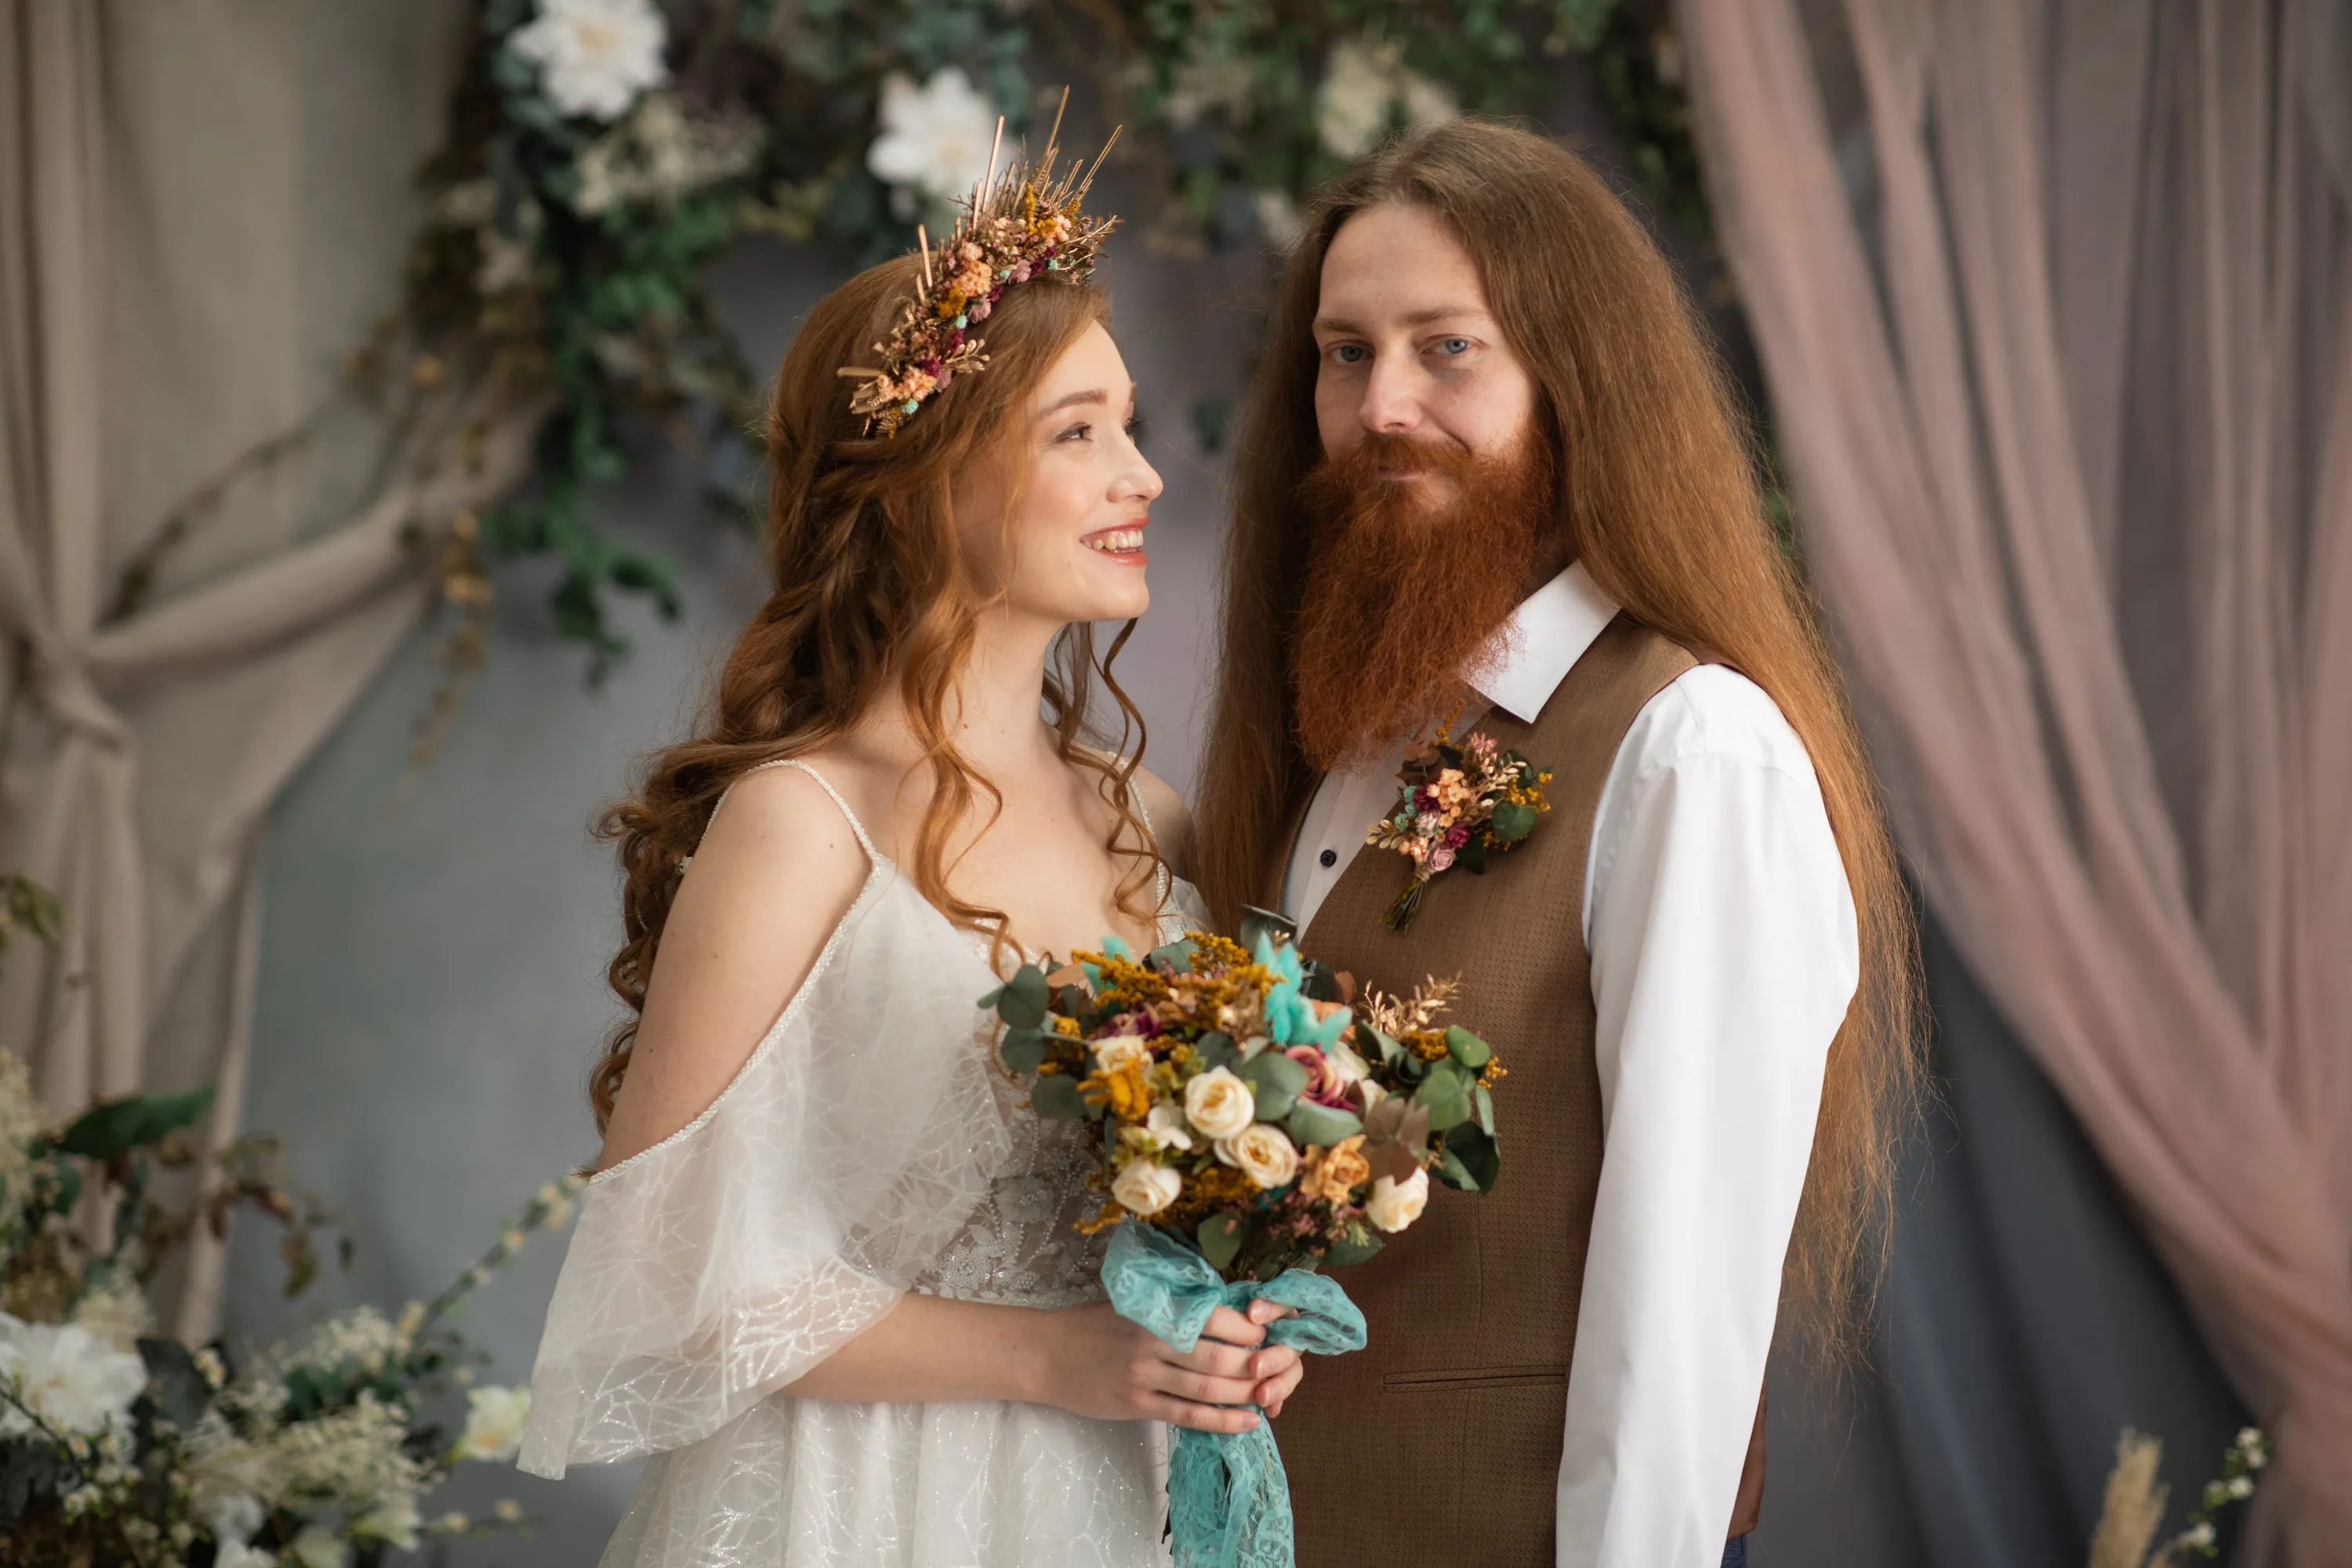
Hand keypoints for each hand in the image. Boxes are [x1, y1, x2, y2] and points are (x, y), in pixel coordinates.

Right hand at [1038, 1301, 1302, 1433]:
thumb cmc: (1093, 1322)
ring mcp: (1145, 1375)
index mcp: (1156, 1308)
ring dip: (1246, 1394)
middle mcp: (1153, 1341)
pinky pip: (1188, 1416)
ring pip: (1209, 1388)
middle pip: (1221, 1357)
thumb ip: (1174, 1305)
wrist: (1047, 1353)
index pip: (1217, 1318)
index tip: (1266, 1333)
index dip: (1250, 1329)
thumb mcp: (1133, 1301)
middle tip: (1276, 1367)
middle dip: (1256, 1364)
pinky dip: (1222, 1421)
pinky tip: (1246, 1422)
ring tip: (1269, 1395)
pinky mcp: (1138, 1404)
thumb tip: (1226, 1311)